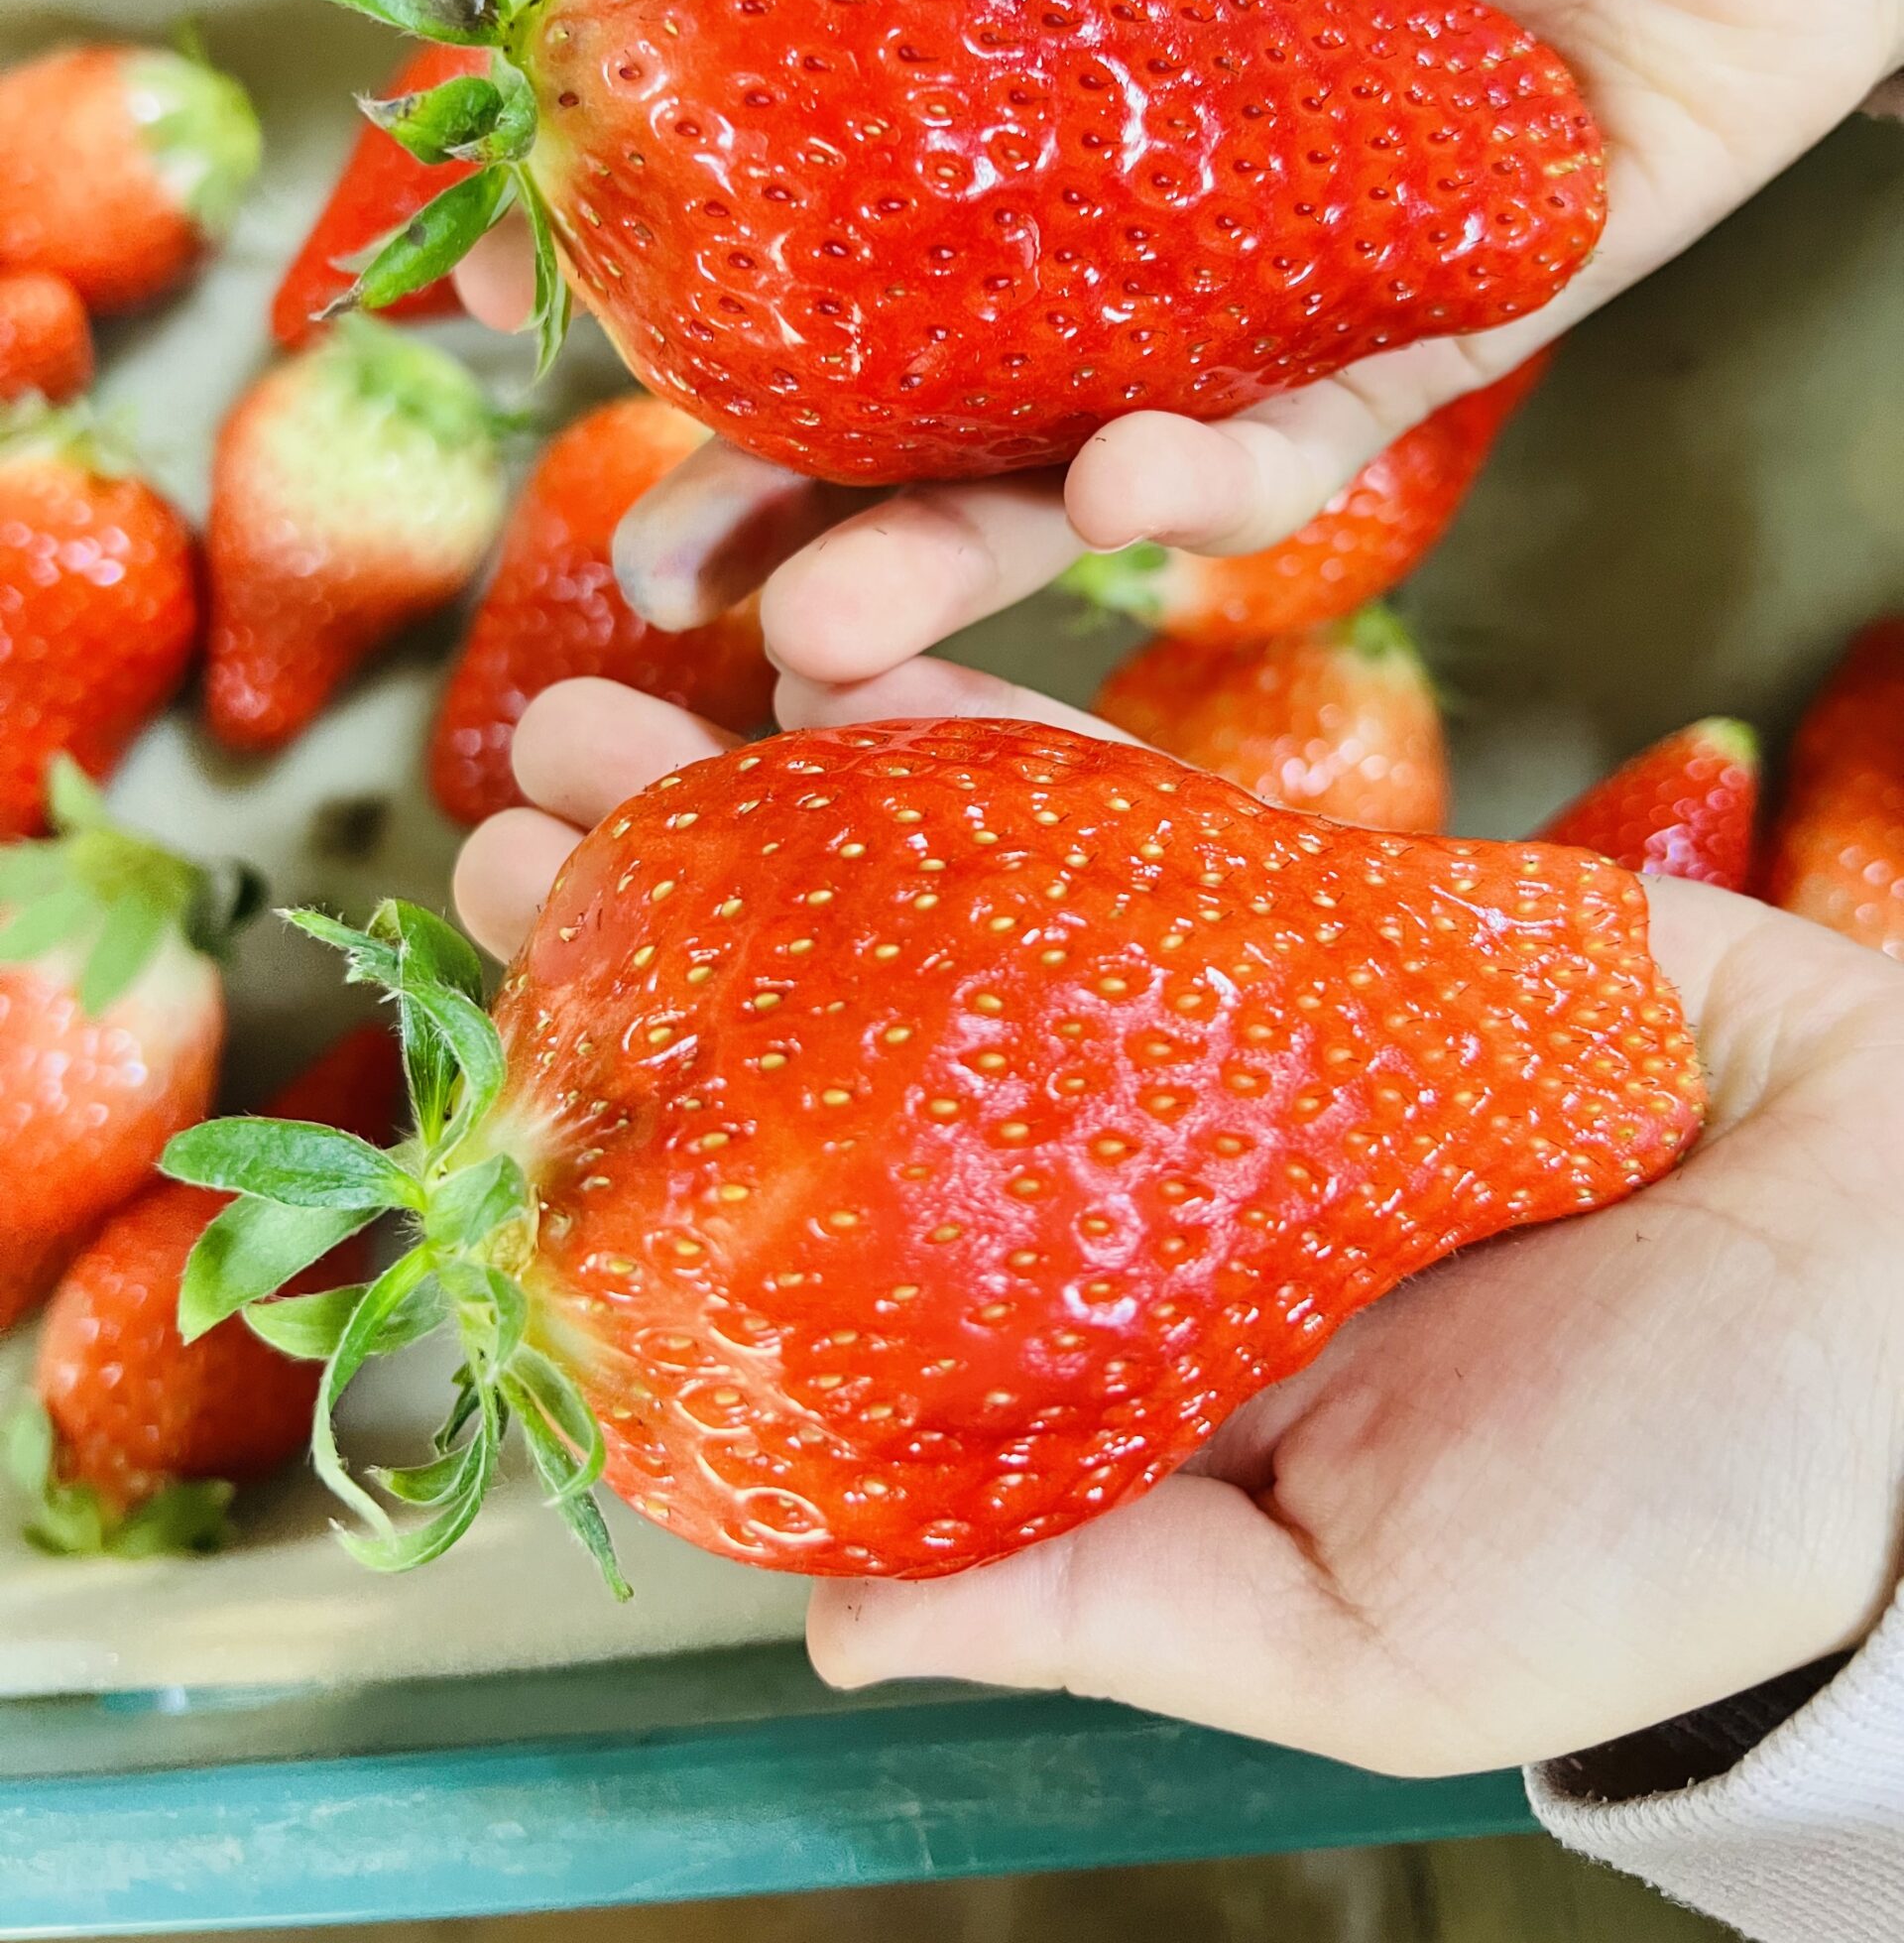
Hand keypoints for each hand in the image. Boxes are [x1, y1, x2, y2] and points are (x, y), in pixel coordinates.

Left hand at [456, 667, 1903, 1775]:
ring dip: (767, 793)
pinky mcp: (1313, 900)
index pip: (827, 1256)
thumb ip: (1115, 1611)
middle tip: (501, 833)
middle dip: (662, 934)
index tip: (507, 1081)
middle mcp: (1122, 1183)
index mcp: (1108, 1366)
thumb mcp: (1378, 1635)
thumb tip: (832, 1623)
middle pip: (839, 1037)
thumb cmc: (1676, 1512)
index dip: (662, 1165)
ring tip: (595, 706)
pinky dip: (982, 721)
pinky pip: (1119, 794)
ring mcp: (1206, 1026)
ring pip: (943, 883)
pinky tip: (837, 660)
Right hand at [465, 0, 1903, 693]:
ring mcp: (1243, 306)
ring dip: (943, 566)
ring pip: (1061, 475)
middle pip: (905, 392)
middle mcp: (1111, 211)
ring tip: (826, 626)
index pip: (808, 185)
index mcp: (1029, 63)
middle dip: (769, 504)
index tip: (526, 305)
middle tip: (657, 565)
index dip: (669, 258)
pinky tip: (1133, 488)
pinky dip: (1202, 486)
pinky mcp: (1397, 365)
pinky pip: (1279, 459)